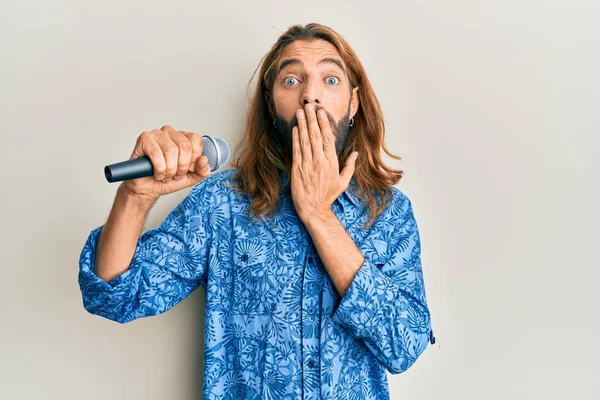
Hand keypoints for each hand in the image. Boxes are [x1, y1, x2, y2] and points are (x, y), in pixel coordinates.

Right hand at [120, 125, 211, 201]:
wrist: (148, 188)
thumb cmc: (167, 179)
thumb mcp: (190, 177)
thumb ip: (202, 170)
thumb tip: (204, 159)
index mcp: (184, 138)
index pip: (196, 140)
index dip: (194, 159)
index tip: (188, 169)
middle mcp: (171, 133)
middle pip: (185, 146)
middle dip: (182, 167)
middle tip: (176, 175)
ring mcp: (157, 134)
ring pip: (171, 151)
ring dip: (170, 170)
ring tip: (166, 175)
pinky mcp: (144, 139)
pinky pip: (156, 154)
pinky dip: (159, 169)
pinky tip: (157, 173)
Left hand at [290, 104, 357, 222]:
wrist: (313, 208)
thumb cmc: (328, 196)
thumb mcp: (343, 182)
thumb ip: (349, 166)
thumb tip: (355, 154)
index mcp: (332, 162)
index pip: (328, 139)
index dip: (324, 124)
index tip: (321, 112)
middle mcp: (320, 161)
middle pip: (316, 136)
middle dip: (312, 119)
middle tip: (309, 106)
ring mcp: (308, 164)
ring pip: (305, 140)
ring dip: (302, 125)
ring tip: (300, 112)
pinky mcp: (297, 169)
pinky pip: (297, 150)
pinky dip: (295, 138)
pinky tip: (295, 128)